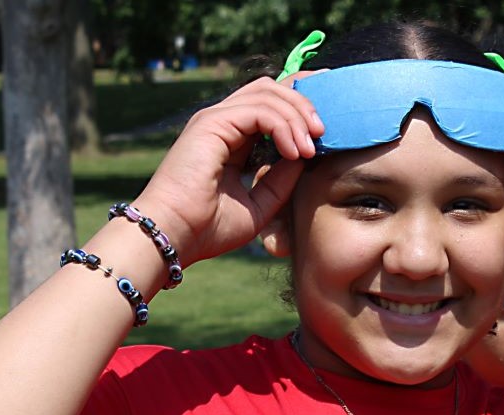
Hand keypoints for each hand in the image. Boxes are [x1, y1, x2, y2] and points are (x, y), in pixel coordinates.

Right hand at [132, 71, 325, 266]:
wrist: (173, 237)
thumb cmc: (207, 228)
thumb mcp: (261, 203)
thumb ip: (282, 178)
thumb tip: (305, 155)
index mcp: (231, 137)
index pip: (270, 103)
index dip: (301, 101)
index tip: (329, 115)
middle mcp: (222, 122)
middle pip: (272, 88)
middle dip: (304, 101)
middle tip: (324, 132)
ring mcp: (215, 119)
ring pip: (268, 93)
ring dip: (297, 116)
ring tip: (311, 147)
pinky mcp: (211, 123)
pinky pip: (259, 110)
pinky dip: (283, 126)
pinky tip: (295, 151)